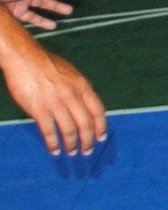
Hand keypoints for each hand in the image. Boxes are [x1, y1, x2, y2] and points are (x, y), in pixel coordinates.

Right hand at [2, 36, 106, 156]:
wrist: (24, 57)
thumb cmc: (46, 64)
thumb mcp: (70, 73)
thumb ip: (78, 89)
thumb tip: (84, 105)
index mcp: (82, 85)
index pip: (98, 110)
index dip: (101, 126)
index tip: (101, 137)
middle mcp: (72, 95)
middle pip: (85, 124)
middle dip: (88, 140)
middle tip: (87, 150)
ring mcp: (55, 103)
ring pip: (69, 130)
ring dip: (72, 144)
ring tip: (72, 152)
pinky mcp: (39, 109)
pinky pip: (49, 131)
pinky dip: (53, 143)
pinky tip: (55, 150)